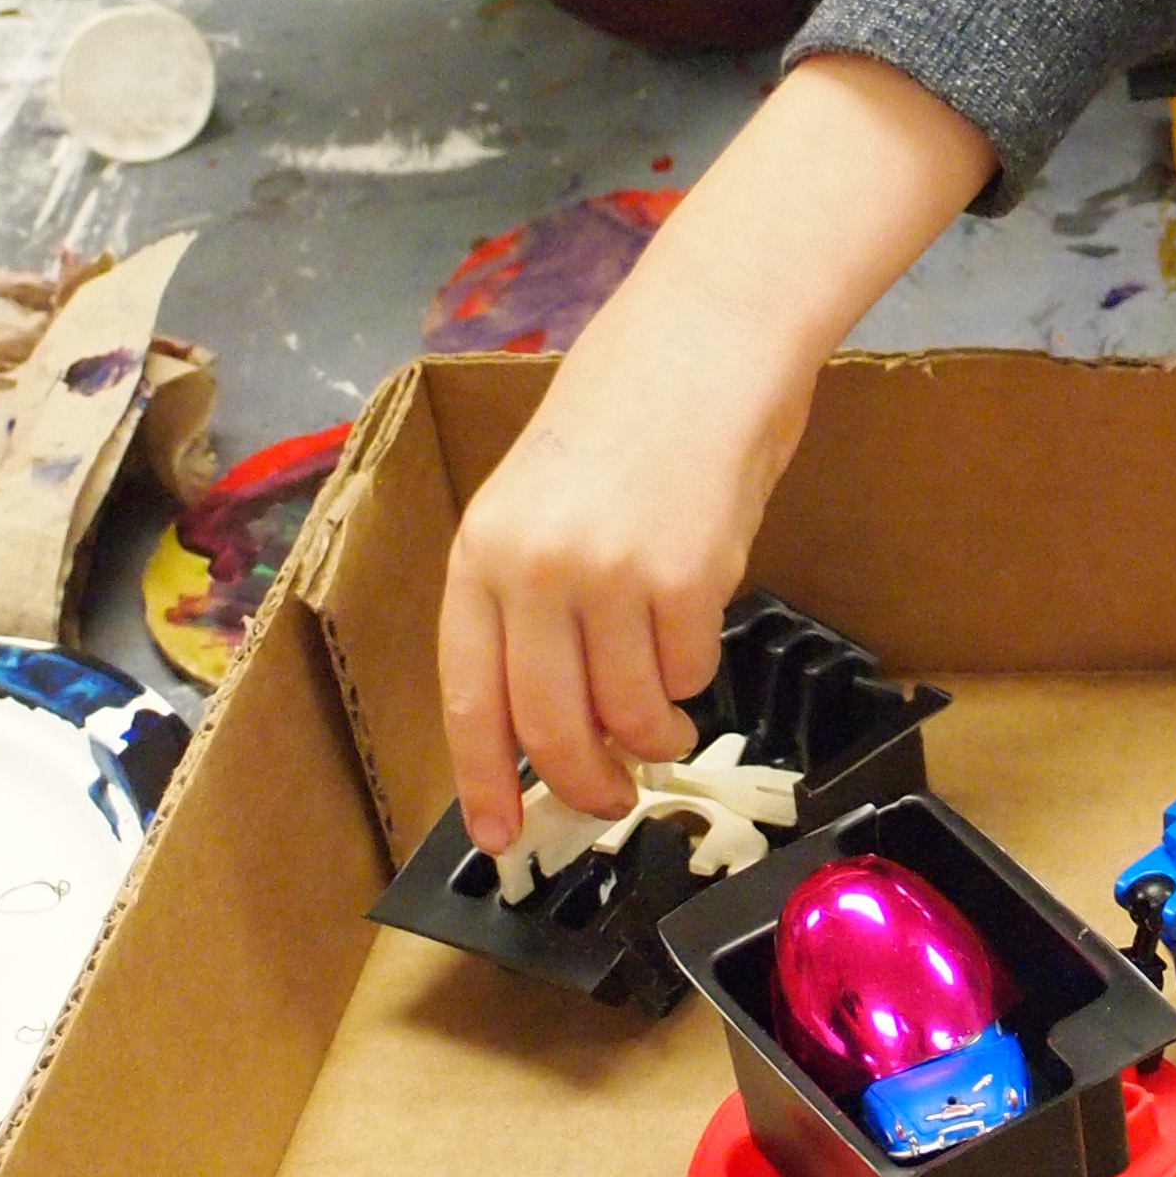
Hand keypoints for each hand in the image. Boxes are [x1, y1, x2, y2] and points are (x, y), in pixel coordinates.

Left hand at [434, 58, 997, 853]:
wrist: (705, 340)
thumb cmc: (627, 416)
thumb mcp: (542, 502)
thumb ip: (531, 600)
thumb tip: (547, 716)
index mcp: (482, 550)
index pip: (470, 695)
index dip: (485, 778)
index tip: (500, 835)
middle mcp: (532, 568)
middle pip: (551, 727)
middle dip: (587, 785)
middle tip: (611, 803)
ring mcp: (608, 574)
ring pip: (628, 714)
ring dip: (655, 736)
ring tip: (669, 718)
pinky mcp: (684, 576)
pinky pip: (688, 670)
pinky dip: (696, 673)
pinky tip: (696, 634)